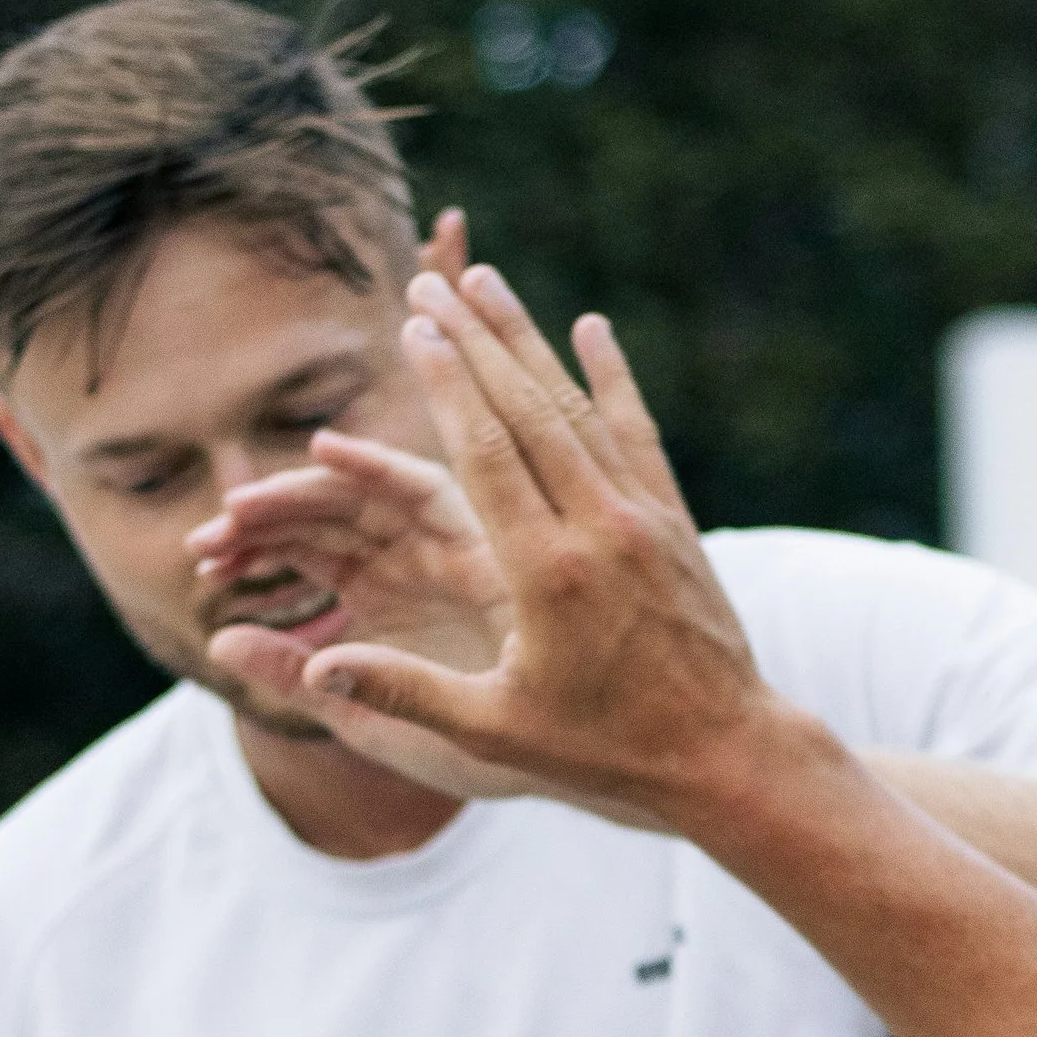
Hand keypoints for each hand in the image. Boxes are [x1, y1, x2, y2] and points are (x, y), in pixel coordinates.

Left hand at [193, 436, 531, 804]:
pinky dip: (376, 464)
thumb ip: (297, 684)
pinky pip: (424, 486)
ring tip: (241, 510)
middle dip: (263, 519)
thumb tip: (215, 643)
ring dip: (299, 492)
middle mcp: (409, 557)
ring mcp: (444, 541)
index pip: (304, 550)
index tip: (202, 567)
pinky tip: (324, 454)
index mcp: (383, 598)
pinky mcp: (483, 538)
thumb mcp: (372, 723)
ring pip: (359, 494)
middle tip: (208, 541)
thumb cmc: (487, 753)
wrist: (571, 767)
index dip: (251, 549)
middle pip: (322, 513)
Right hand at [296, 263, 777, 832]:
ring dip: (528, 341)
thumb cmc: (604, 754)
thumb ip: (404, 693)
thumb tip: (311, 671)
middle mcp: (599, 530)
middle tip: (428, 282)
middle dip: (474, 340)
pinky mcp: (675, 522)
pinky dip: (613, 377)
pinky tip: (593, 326)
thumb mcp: (495, 734)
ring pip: (578, 408)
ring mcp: (644, 519)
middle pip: (527, 411)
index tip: (416, 328)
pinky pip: (639, 432)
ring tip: (484, 281)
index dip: (449, 386)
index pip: (488, 454)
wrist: (726, 756)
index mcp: (547, 576)